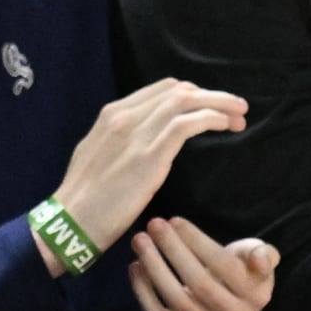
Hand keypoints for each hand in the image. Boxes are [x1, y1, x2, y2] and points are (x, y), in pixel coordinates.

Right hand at [36, 77, 246, 274]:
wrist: (72, 220)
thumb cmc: (85, 197)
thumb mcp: (99, 154)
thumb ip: (122, 141)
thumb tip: (145, 141)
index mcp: (112, 114)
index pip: (161, 89)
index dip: (193, 94)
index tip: (212, 107)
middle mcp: (123, 115)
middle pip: (178, 90)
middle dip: (211, 96)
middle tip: (235, 110)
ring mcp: (136, 133)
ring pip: (185, 101)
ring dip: (218, 104)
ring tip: (239, 116)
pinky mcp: (149, 155)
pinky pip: (187, 124)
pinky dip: (210, 119)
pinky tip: (225, 125)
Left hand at [129, 216, 276, 310]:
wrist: (226, 310)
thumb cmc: (240, 272)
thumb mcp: (255, 258)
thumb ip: (263, 253)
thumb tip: (259, 258)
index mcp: (257, 295)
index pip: (226, 267)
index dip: (198, 243)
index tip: (175, 220)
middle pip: (200, 283)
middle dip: (173, 250)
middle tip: (153, 224)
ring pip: (178, 300)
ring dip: (154, 267)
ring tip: (140, 240)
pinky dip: (144, 292)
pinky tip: (135, 267)